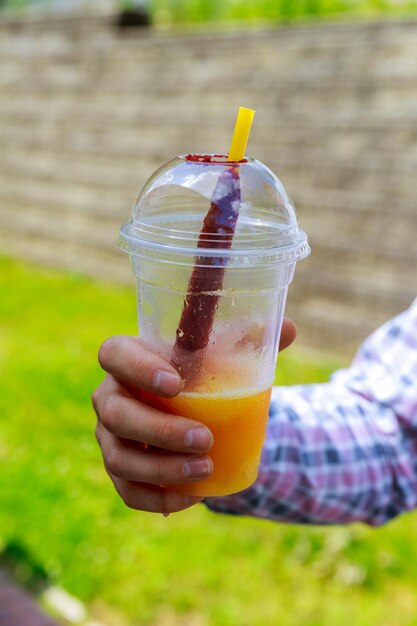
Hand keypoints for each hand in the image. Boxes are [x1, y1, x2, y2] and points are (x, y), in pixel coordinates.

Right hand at [92, 319, 296, 514]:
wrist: (190, 410)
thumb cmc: (201, 374)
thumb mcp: (221, 354)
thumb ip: (250, 339)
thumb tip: (292, 329)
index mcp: (127, 358)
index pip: (113, 354)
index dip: (137, 368)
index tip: (176, 384)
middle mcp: (110, 396)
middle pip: (115, 414)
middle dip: (159, 430)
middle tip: (204, 439)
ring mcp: (110, 436)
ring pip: (118, 457)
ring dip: (161, 468)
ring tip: (205, 471)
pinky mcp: (120, 469)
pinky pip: (127, 490)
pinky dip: (157, 498)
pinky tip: (190, 498)